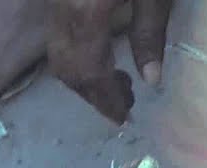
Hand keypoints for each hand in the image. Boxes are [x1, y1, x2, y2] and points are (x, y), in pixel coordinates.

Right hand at [47, 0, 171, 123]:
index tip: (124, 118)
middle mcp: (62, 13)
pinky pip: (58, 37)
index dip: (106, 99)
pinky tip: (102, 56)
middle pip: (68, 68)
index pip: (90, 71)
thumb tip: (151, 80)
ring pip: (58, 54)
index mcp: (86, 14)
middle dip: (93, 93)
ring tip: (119, 80)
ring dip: (83, 77)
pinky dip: (76, 56)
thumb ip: (149, 33)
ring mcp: (56, 5)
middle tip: (125, 103)